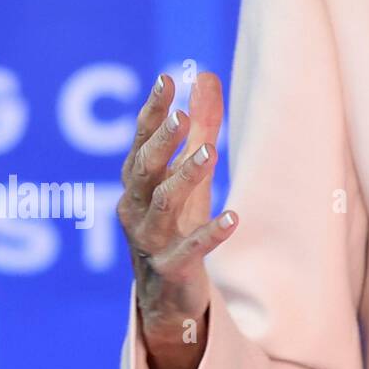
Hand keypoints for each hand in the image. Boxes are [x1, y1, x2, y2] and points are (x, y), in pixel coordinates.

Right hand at [118, 71, 236, 346]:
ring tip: (210, 153)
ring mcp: (150, 239)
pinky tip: (234, 217)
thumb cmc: (176, 222)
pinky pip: (190, 250)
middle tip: (181, 115)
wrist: (165, 294)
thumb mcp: (190, 172)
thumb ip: (200, 126)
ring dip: (184, 177)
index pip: (141, 141)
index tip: (166, 80)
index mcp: (137, 182)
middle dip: (161, 142)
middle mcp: (135, 208)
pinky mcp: (172, 268)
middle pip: (144, 170)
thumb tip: (205, 75)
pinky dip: (210, 233)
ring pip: (162, 205)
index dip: (152, 112)